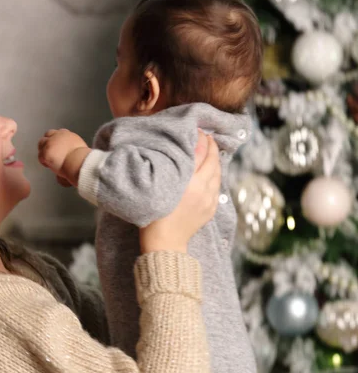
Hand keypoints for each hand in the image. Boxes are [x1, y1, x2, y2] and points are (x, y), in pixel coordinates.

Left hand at [38, 129, 88, 177]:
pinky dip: (44, 162)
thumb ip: (71, 148)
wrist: (79, 162)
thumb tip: (69, 154)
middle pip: (47, 135)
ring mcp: (50, 143)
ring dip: (44, 152)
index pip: (56, 133)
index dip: (54, 140)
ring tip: (50, 161)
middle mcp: (57, 135)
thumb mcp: (79, 148)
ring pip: (41, 144)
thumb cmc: (82, 159)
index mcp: (67, 134)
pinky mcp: (46, 152)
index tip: (56, 148)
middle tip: (50, 154)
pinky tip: (50, 166)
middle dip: (47, 143)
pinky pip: (40, 156)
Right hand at [140, 131, 220, 253]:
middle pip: (213, 161)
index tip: (198, 130)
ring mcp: (209, 200)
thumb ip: (175, 165)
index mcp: (191, 182)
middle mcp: (204, 189)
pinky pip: (217, 186)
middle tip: (206, 136)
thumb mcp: (161, 186)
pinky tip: (210, 171)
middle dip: (211, 147)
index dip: (201, 139)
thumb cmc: (154, 215)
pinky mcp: (210, 209)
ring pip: (218, 173)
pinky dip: (215, 174)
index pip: (201, 153)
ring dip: (215, 160)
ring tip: (210, 151)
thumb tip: (185, 146)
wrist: (164, 243)